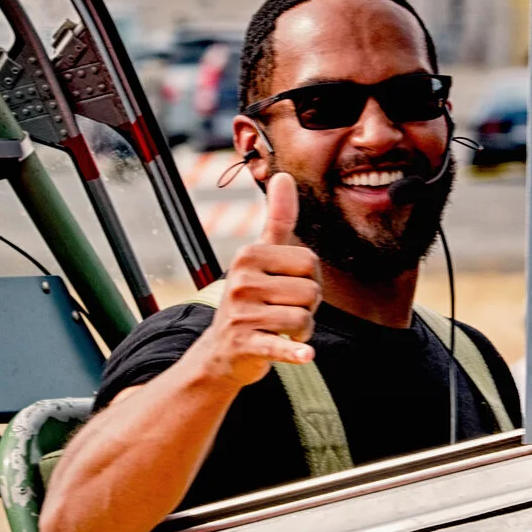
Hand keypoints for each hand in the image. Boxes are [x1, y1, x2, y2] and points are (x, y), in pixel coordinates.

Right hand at [194, 173, 321, 387]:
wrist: (221, 352)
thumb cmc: (250, 299)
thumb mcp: (260, 257)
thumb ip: (277, 218)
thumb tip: (284, 176)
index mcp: (248, 255)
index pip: (310, 262)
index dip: (310, 281)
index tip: (287, 290)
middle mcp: (241, 280)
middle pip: (311, 292)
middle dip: (307, 308)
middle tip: (281, 314)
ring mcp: (241, 313)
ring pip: (304, 319)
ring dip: (301, 332)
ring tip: (278, 331)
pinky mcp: (245, 343)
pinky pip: (279, 345)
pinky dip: (293, 352)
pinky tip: (306, 356)